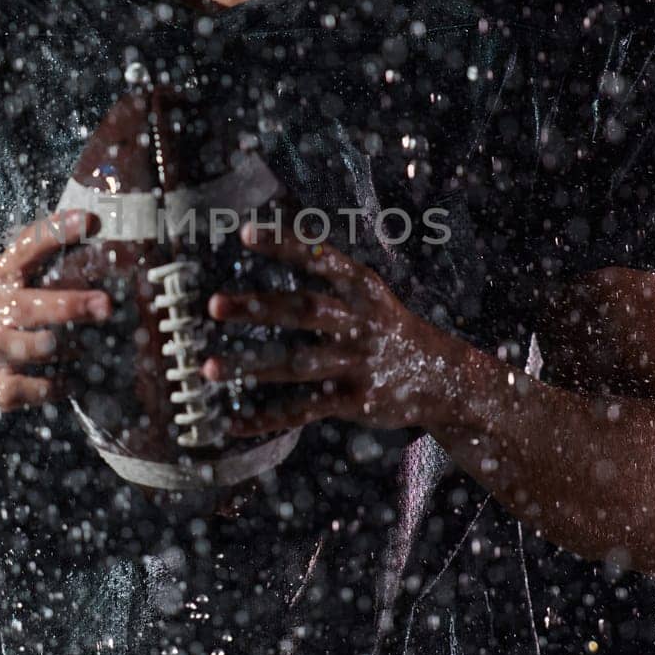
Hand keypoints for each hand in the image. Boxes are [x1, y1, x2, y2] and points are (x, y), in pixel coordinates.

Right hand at [0, 210, 110, 419]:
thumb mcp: (1, 278)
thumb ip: (39, 251)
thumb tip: (92, 220)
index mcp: (0, 280)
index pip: (27, 248)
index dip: (58, 232)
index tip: (92, 220)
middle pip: (31, 306)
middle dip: (70, 305)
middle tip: (105, 304)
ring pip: (34, 348)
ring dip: (69, 348)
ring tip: (89, 347)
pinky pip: (36, 388)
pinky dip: (60, 385)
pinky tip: (74, 380)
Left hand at [202, 222, 438, 436]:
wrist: (445, 380)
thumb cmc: (392, 331)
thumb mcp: (372, 297)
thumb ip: (331, 279)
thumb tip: (283, 247)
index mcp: (364, 290)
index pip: (321, 259)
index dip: (284, 244)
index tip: (244, 232)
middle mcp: (361, 323)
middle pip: (303, 310)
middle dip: (258, 307)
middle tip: (213, 305)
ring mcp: (358, 363)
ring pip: (296, 364)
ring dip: (250, 367)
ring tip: (208, 368)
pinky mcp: (356, 400)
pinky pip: (304, 410)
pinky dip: (268, 418)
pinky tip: (235, 422)